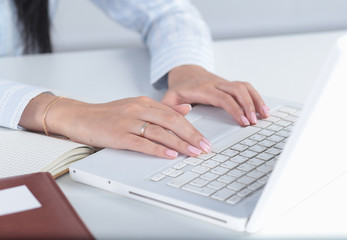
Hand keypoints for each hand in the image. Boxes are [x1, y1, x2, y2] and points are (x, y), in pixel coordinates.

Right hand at [19, 94, 210, 158]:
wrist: (78, 116)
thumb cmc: (108, 115)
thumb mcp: (136, 107)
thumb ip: (161, 109)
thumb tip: (187, 109)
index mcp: (144, 102)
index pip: (174, 115)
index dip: (192, 128)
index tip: (204, 139)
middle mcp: (138, 109)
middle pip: (171, 122)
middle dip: (191, 136)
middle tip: (205, 147)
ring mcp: (127, 122)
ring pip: (159, 132)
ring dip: (179, 144)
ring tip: (193, 153)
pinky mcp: (117, 135)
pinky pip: (142, 142)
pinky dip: (158, 149)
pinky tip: (170, 154)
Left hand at [162, 65, 269, 126]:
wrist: (185, 74)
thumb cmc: (178, 90)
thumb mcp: (168, 98)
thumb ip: (173, 107)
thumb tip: (187, 110)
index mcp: (203, 89)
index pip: (223, 98)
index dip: (235, 109)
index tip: (243, 121)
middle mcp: (216, 83)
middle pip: (237, 90)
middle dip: (249, 106)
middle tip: (254, 122)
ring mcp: (224, 83)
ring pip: (244, 86)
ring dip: (256, 100)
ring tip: (264, 115)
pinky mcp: (229, 84)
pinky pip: (246, 87)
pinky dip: (256, 97)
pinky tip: (263, 108)